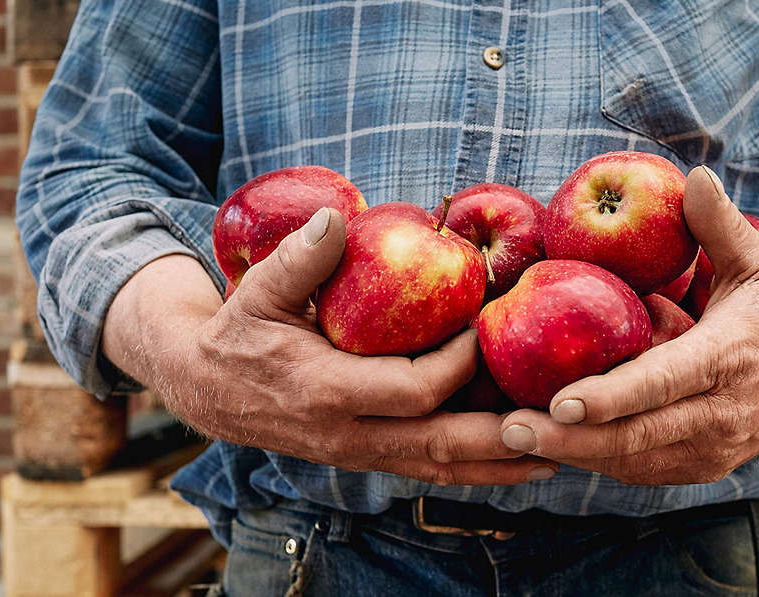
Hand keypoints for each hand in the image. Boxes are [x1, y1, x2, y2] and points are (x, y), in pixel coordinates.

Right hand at [103, 208, 556, 485]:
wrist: (206, 389)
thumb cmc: (237, 333)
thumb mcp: (257, 292)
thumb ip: (298, 260)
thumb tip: (336, 218)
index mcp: (327, 391)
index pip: (413, 389)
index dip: (458, 364)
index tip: (487, 330)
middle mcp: (348, 434)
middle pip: (439, 445)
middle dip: (499, 439)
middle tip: (552, 426)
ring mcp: (358, 453)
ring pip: (437, 468)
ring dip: (495, 467)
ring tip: (551, 460)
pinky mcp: (365, 456)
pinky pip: (425, 468)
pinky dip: (470, 469)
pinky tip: (508, 464)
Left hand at [498, 166, 758, 484]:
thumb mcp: (756, 262)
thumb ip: (719, 224)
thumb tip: (692, 174)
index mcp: (728, 359)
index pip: (664, 383)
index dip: (612, 397)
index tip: (561, 402)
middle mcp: (721, 414)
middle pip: (638, 437)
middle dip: (570, 439)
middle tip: (509, 430)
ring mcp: (713, 450)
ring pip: (633, 462)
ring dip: (573, 454)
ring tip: (513, 439)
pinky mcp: (702, 468)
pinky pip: (640, 470)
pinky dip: (595, 459)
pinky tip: (553, 445)